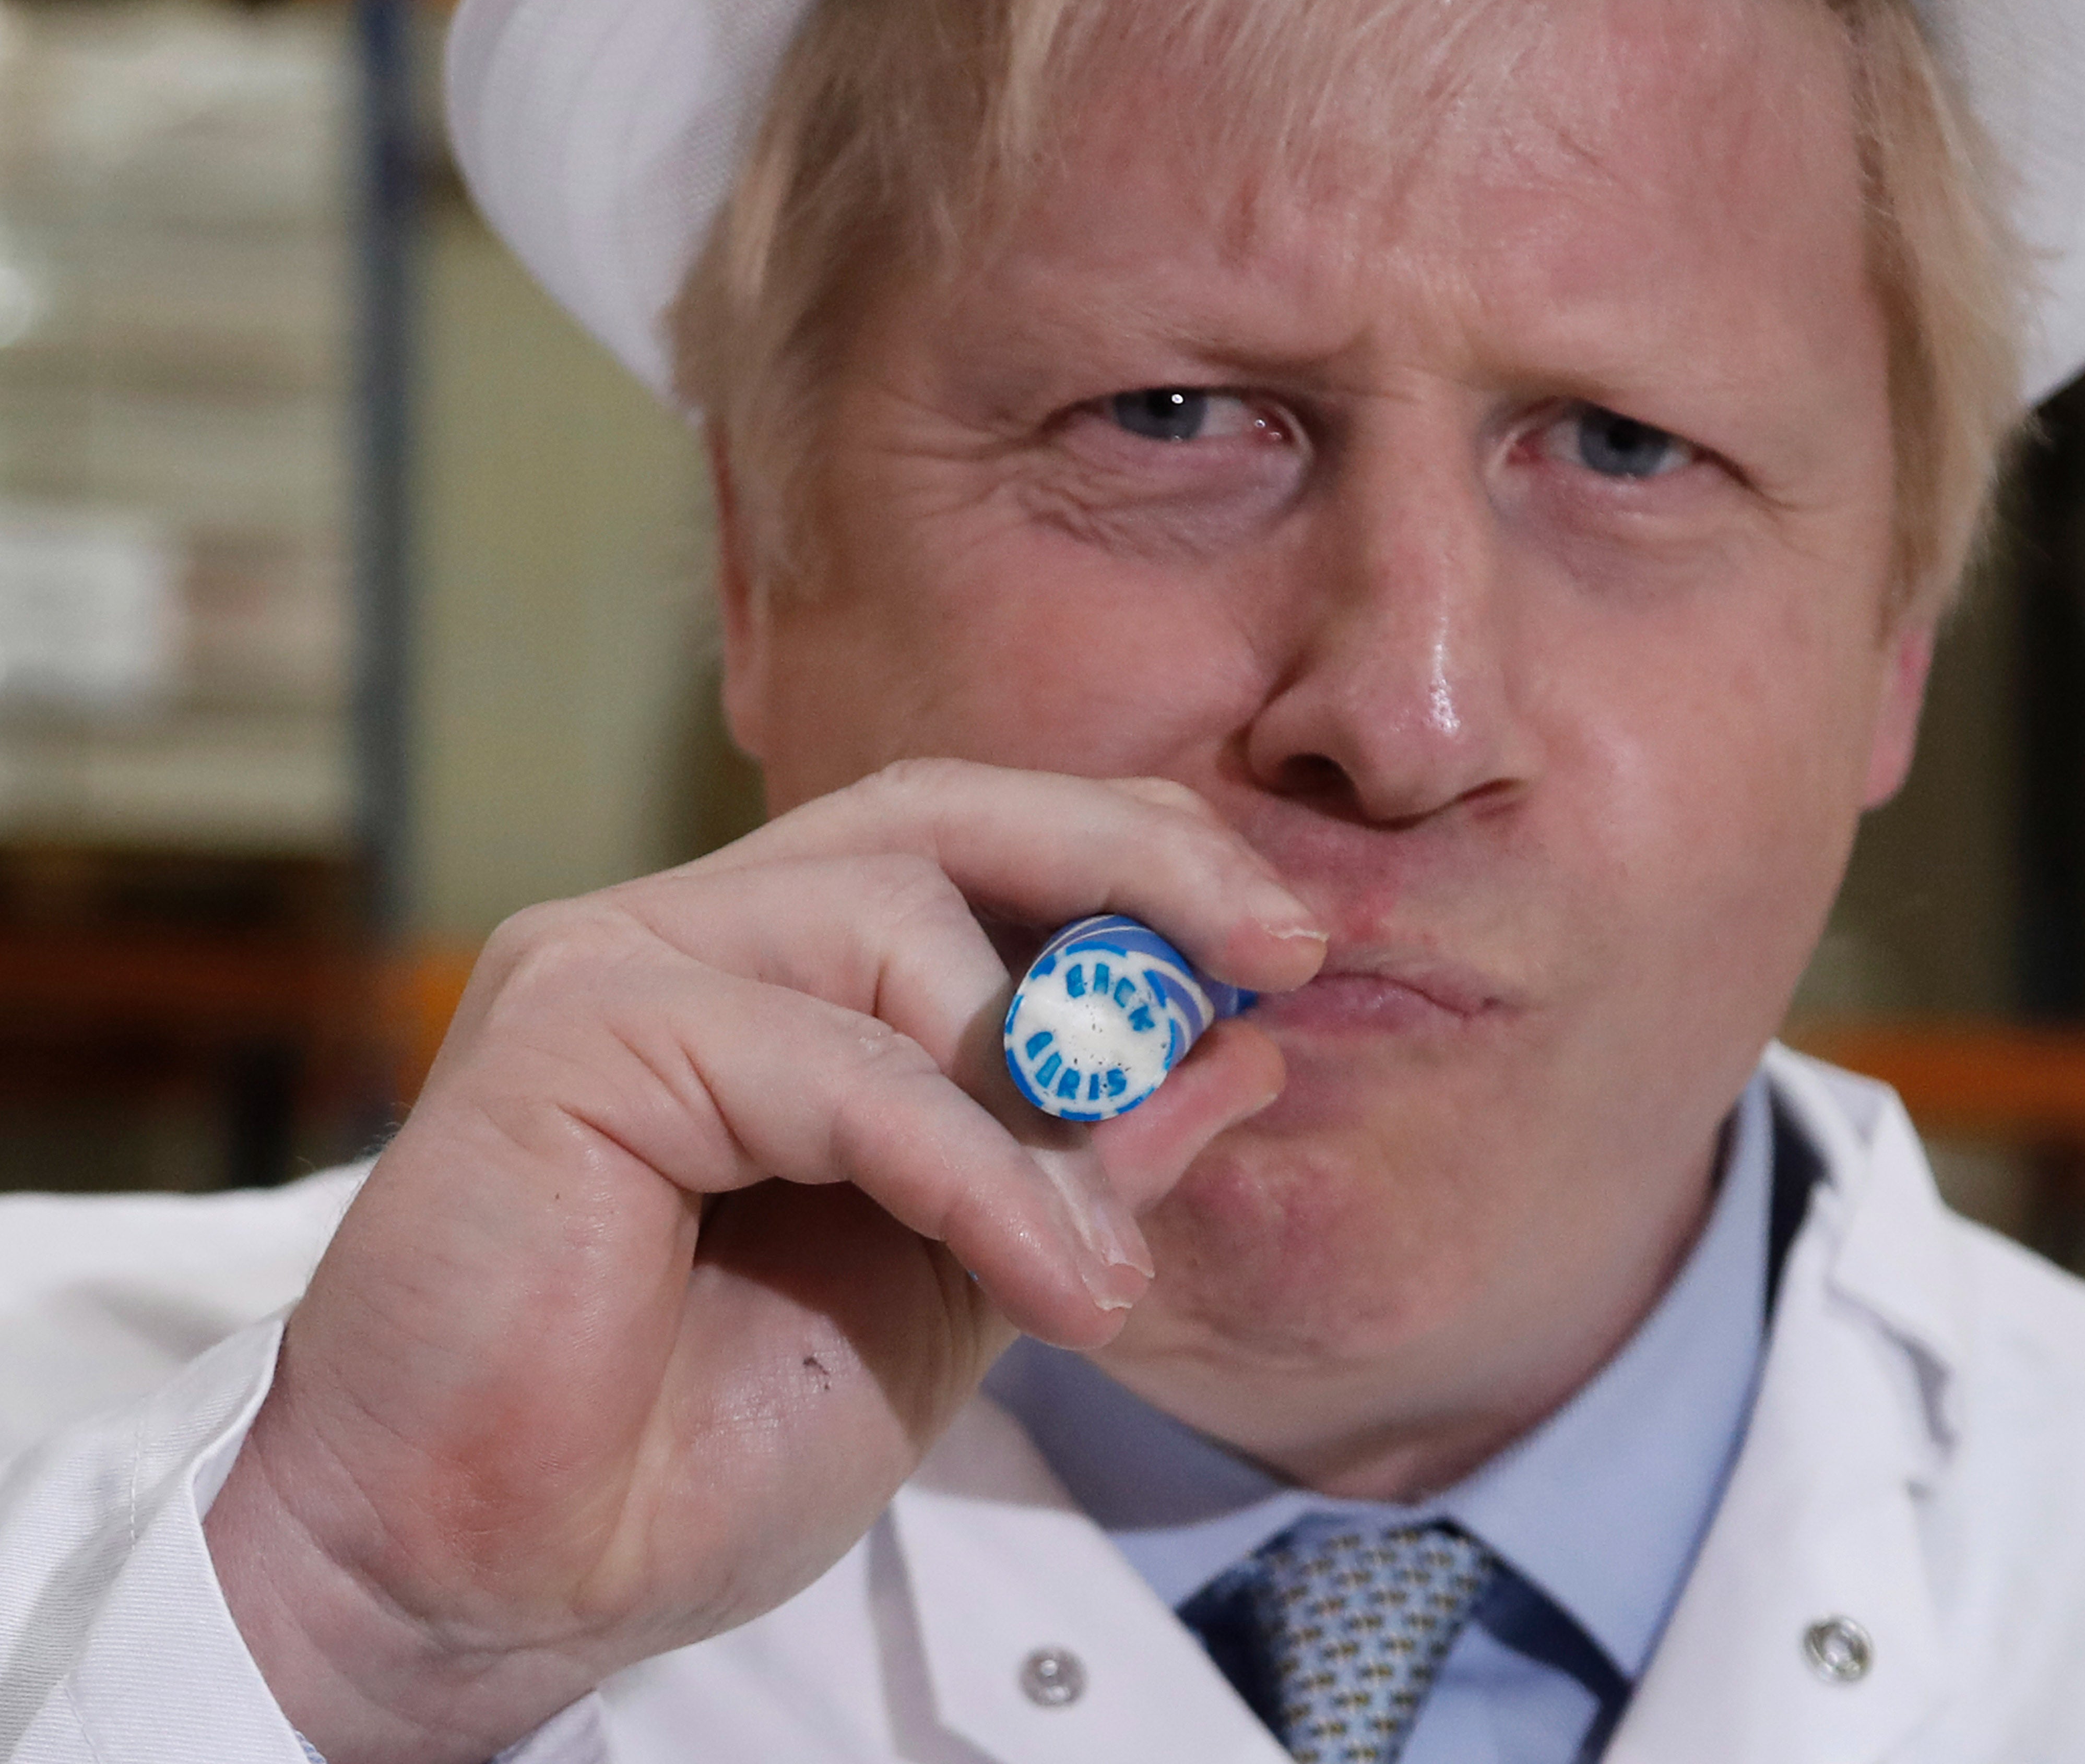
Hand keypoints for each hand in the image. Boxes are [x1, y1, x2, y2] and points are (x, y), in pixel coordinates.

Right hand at [203, 760, 1322, 1763]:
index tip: (1281, 946)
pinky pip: (831, 1058)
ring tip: (1105, 1266)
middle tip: (1276, 948)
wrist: (493, 1582)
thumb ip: (1075, 1161)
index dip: (1135, 861)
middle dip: (1132, 863)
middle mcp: (690, 935)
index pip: (975, 840)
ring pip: (894, 920)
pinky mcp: (568, 1037)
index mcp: (775, 973)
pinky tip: (1053, 1281)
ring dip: (1048, 1088)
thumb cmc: (698, 1438)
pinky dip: (972, 1166)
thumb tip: (1233, 1052)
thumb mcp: (960, 1285)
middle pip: (941, 812)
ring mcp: (615, 965)